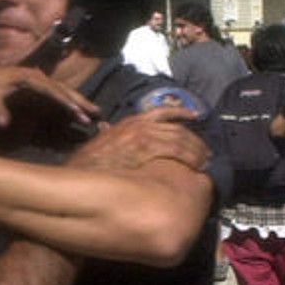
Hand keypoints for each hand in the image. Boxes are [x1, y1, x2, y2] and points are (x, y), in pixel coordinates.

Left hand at [0, 65, 97, 127]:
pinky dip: (67, 102)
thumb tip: (3, 124)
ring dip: (77, 101)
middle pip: (62, 88)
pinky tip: (77, 111)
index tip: (76, 111)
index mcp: (26, 76)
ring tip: (94, 113)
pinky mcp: (35, 86)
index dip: (64, 100)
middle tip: (95, 113)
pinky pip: (56, 94)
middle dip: (79, 100)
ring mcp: (37, 80)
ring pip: (62, 90)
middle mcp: (35, 75)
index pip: (50, 89)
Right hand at [68, 106, 208, 172]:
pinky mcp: (144, 150)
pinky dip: (188, 158)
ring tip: (205, 163)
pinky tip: (196, 167)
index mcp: (130, 122)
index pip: (162, 112)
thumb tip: (105, 127)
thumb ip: (107, 133)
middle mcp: (139, 125)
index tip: (196, 115)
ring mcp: (142, 136)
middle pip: (177, 129)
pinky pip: (175, 151)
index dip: (182, 112)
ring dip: (196, 151)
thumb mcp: (98, 142)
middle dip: (195, 141)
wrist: (78, 173)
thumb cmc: (87, 163)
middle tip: (207, 153)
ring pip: (180, 139)